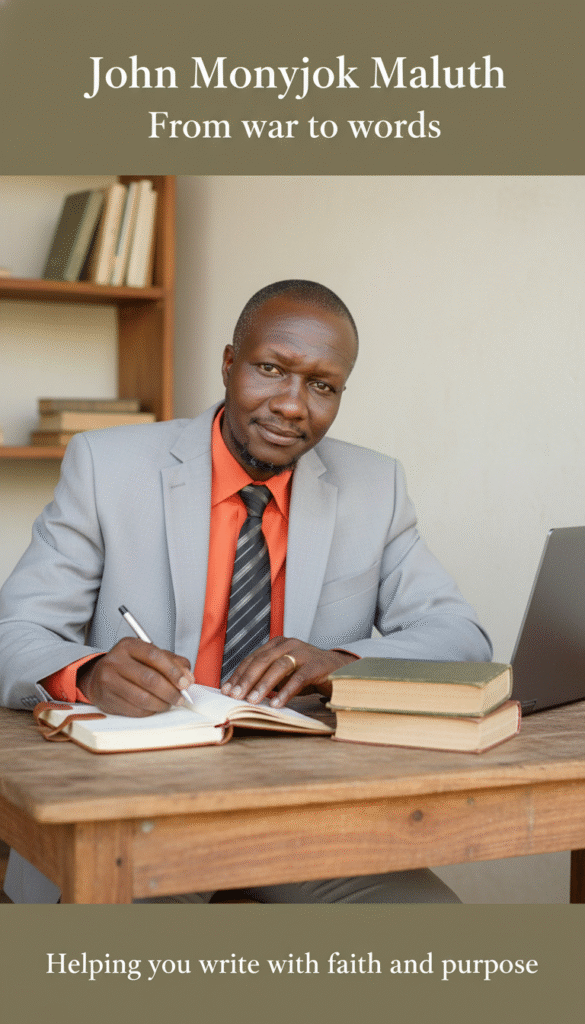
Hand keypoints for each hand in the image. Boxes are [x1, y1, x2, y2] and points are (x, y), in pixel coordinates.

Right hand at [76, 637, 194, 716]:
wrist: (98, 677)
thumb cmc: (130, 666)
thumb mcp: (149, 656)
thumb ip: (172, 662)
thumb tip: (188, 677)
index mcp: (128, 645)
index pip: (154, 656)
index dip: (173, 671)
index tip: (186, 683)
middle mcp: (115, 661)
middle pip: (149, 679)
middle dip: (170, 691)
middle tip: (181, 698)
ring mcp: (108, 680)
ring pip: (142, 698)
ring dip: (162, 704)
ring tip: (169, 703)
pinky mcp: (106, 699)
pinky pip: (135, 710)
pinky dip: (150, 711)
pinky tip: (154, 707)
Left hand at [220, 637, 358, 707]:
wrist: (341, 670)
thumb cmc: (309, 674)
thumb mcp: (284, 674)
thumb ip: (266, 679)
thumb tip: (242, 693)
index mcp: (277, 644)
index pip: (252, 659)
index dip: (238, 674)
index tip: (226, 690)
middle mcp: (289, 644)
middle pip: (261, 661)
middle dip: (246, 680)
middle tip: (234, 696)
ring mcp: (303, 653)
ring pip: (278, 667)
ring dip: (262, 685)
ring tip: (252, 701)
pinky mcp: (317, 665)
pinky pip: (298, 679)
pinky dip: (286, 692)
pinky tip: (277, 704)